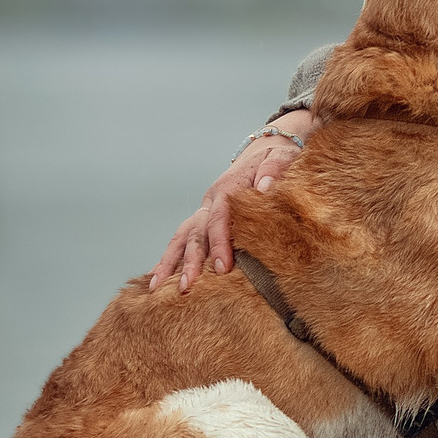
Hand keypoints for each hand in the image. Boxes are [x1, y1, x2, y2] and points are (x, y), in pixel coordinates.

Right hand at [147, 111, 315, 293]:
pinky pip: (182, 239)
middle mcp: (211, 200)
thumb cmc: (277, 156)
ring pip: (182, 237)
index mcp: (228, 188)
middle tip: (188, 285)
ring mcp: (204, 209)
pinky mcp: (203, 217)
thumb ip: (273, 169)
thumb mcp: (281, 156)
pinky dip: (169, 258)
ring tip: (156, 288)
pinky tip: (157, 279)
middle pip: (196, 232)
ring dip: (170, 263)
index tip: (222, 267)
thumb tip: (264, 186)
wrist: (266, 148)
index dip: (218, 242)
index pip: (219, 217)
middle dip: (190, 260)